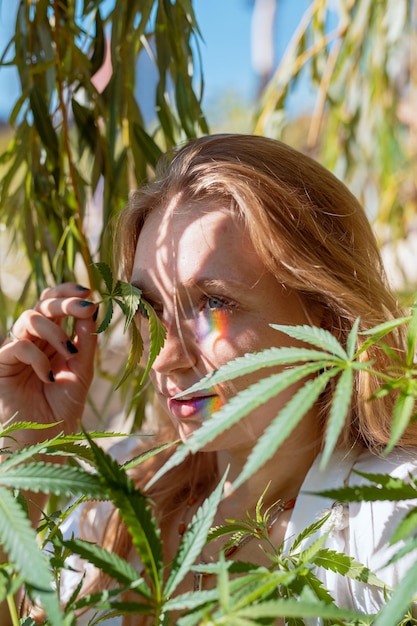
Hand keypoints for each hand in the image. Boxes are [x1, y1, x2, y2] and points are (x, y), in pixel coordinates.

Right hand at [0, 283, 97, 448]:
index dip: (67, 291)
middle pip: (42, 305)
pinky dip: (38, 357)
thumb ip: (85, 340)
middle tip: (85, 307)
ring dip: (54, 330)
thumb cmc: (63, 408)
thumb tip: (92, 308)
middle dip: (65, 302)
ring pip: (29, 318)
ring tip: (68, 353)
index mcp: (52, 338)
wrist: (47, 440)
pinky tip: (49, 377)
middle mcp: (33, 340)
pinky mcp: (2, 364)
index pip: (54, 303)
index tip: (89, 291)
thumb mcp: (82, 370)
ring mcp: (16, 351)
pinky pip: (18, 346)